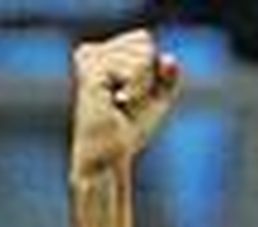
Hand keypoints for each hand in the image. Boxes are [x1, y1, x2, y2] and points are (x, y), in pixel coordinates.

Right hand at [70, 28, 180, 179]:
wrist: (109, 154)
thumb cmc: (129, 129)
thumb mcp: (157, 98)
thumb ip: (167, 76)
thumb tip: (169, 58)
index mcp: (100, 53)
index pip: (143, 40)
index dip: (152, 71)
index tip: (132, 94)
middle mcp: (89, 51)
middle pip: (144, 43)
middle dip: (148, 77)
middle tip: (127, 101)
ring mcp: (87, 58)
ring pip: (142, 54)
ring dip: (143, 86)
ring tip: (121, 103)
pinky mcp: (91, 71)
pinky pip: (136, 69)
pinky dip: (138, 91)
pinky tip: (118, 102)